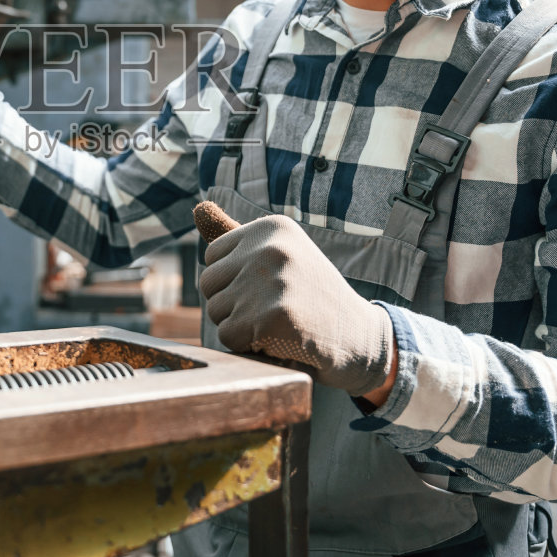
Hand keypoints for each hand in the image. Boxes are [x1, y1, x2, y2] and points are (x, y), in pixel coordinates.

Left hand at [199, 214, 395, 397]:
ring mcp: (272, 281)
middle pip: (208, 284)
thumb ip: (238, 240)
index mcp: (272, 228)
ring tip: (277, 323)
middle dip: (232, 305)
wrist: (359, 339)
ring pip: (216, 312)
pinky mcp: (273, 318)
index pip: (212, 257)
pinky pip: (228, 337)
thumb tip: (198, 209)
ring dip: (240, 327)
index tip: (270, 287)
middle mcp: (271, 248)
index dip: (234, 281)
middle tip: (273, 309)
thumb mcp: (280, 257)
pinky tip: (277, 340)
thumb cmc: (311, 298)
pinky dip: (247, 347)